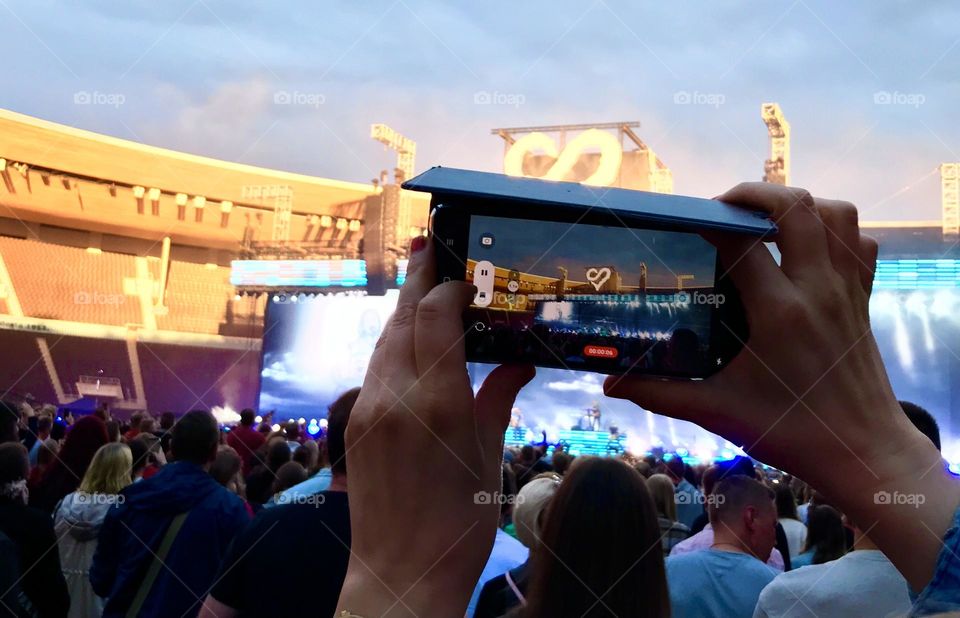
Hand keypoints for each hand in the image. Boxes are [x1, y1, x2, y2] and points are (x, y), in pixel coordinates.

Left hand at [336, 236, 533, 616]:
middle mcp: (397, 396)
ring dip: (402, 309)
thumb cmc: (459, 523)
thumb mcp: (489, 457)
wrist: (401, 573)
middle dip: (416, 278)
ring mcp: (369, 409)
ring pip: (384, 339)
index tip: (461, 272)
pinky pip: (375, 367)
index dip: (446, 286)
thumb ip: (499, 398)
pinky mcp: (355, 424)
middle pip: (402, 316)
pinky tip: (408, 340)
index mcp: (440, 403)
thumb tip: (518, 361)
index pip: (435, 316)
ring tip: (418, 285)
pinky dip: (393, 343)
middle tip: (428, 245)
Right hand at [605, 182, 958, 588]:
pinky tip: (805, 247)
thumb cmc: (790, 432)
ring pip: (837, 214)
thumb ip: (659, 393)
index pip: (742, 241)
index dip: (710, 221)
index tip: (688, 224)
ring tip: (765, 219)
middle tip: (723, 207)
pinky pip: (859, 242)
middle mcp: (817, 289)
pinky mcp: (863, 298)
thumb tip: (609, 384)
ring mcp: (846, 290)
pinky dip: (835, 231)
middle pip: (796, 206)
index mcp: (779, 312)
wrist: (862, 452)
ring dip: (799, 204)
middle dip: (755, 193)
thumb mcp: (717, 412)